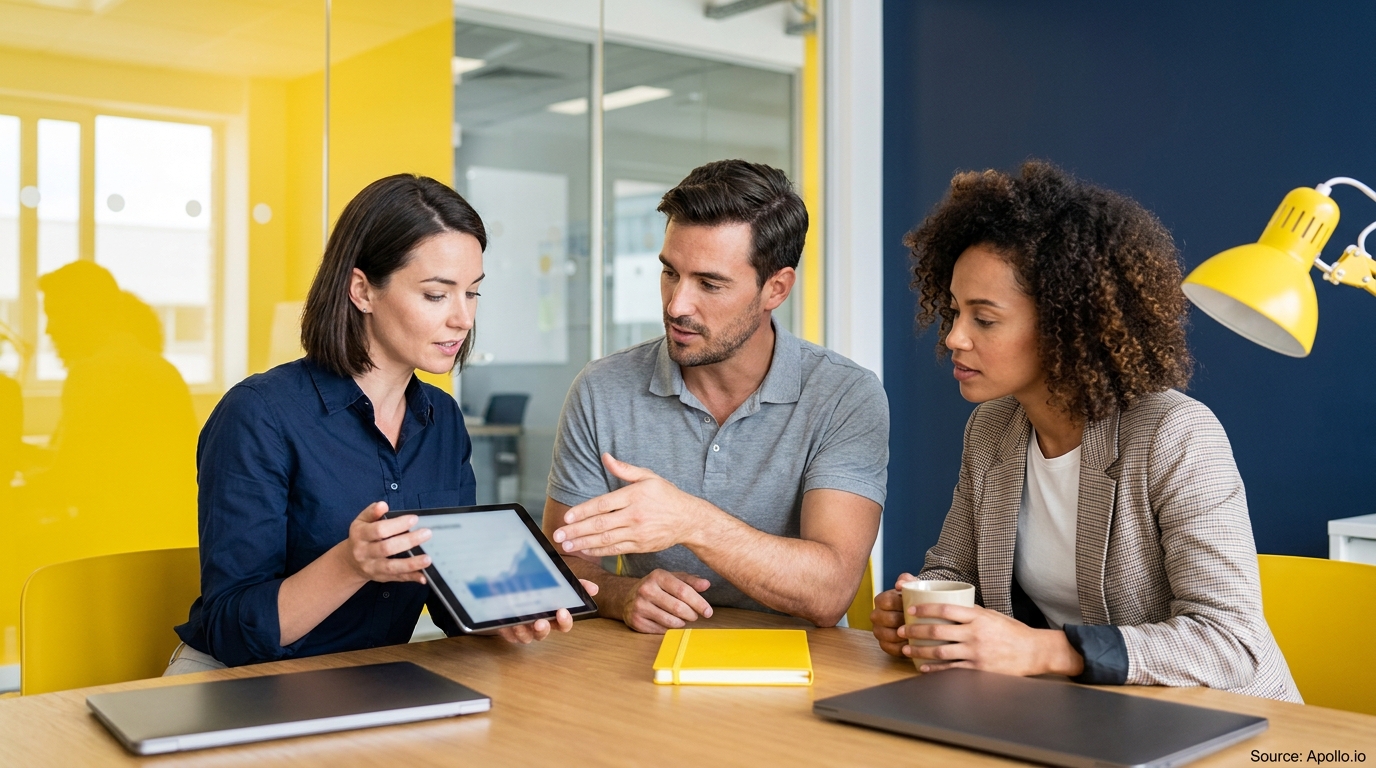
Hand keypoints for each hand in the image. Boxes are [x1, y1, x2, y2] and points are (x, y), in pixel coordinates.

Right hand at [339, 502, 432, 583]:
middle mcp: (364, 553)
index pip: (378, 530)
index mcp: (360, 535)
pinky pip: (397, 578)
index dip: (397, 525)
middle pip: (386, 548)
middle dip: (408, 541)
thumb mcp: (362, 521)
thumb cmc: (361, 536)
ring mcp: (372, 567)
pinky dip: (411, 578)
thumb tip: (383, 505)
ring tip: (428, 559)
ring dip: (410, 564)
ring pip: (391, 567)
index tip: (414, 519)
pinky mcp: (381, 577)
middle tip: (426, 533)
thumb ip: (372, 512)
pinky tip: (423, 576)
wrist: (350, 562)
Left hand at [496, 579, 599, 643]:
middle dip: (544, 629)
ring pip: (527, 637)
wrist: (510, 591)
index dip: (565, 621)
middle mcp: (540, 626)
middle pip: (545, 633)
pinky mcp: (509, 631)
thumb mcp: (559, 584)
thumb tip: (594, 589)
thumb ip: (577, 585)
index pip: (563, 625)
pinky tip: (510, 622)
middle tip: (542, 622)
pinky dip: (510, 629)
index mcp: (553, 617)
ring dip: (525, 630)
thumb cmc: (539, 590)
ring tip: (523, 621)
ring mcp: (525, 630)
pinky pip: (510, 635)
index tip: (563, 611)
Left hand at [552, 454, 707, 556]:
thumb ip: (625, 469)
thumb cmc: (667, 496)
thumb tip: (606, 456)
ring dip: (583, 543)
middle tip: (558, 535)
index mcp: (634, 495)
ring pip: (605, 539)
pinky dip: (599, 550)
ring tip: (567, 545)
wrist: (688, 519)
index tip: (567, 517)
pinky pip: (615, 549)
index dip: (582, 511)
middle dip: (576, 531)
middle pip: (600, 524)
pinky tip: (585, 550)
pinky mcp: (640, 546)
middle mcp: (634, 515)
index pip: (602, 504)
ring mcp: (637, 532)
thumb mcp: (648, 476)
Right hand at [621, 569, 712, 633]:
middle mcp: (646, 589)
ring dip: (682, 622)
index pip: (683, 591)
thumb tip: (706, 585)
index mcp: (657, 576)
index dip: (699, 603)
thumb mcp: (672, 579)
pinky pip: (661, 630)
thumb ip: (690, 581)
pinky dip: (670, 628)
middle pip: (678, 608)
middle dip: (692, 614)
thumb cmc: (656, 587)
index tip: (708, 611)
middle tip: (695, 615)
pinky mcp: (636, 621)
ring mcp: (639, 606)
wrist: (628, 597)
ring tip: (683, 618)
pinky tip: (670, 622)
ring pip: (670, 621)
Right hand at [870, 572, 915, 656]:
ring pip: (887, 635)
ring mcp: (878, 630)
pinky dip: (902, 648)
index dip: (901, 604)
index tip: (915, 606)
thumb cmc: (916, 601)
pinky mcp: (883, 644)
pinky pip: (890, 648)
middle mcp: (876, 615)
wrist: (919, 616)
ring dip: (903, 635)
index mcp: (881, 600)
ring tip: (917, 635)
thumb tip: (900, 584)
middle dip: (904, 621)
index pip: (887, 601)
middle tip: (919, 622)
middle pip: (887, 619)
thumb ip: (908, 581)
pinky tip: (913, 645)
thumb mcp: (915, 588)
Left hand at [899, 603, 1083, 676]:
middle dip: (915, 631)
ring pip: (941, 651)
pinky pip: (952, 669)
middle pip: (938, 631)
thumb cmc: (1012, 631)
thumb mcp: (992, 615)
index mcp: (977, 616)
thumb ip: (971, 612)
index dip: (925, 609)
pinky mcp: (978, 669)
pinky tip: (924, 668)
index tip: (911, 611)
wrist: (1034, 651)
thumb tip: (950, 606)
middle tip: (901, 630)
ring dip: (920, 651)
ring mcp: (976, 652)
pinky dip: (935, 669)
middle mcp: (975, 633)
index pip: (945, 608)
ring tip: (906, 649)